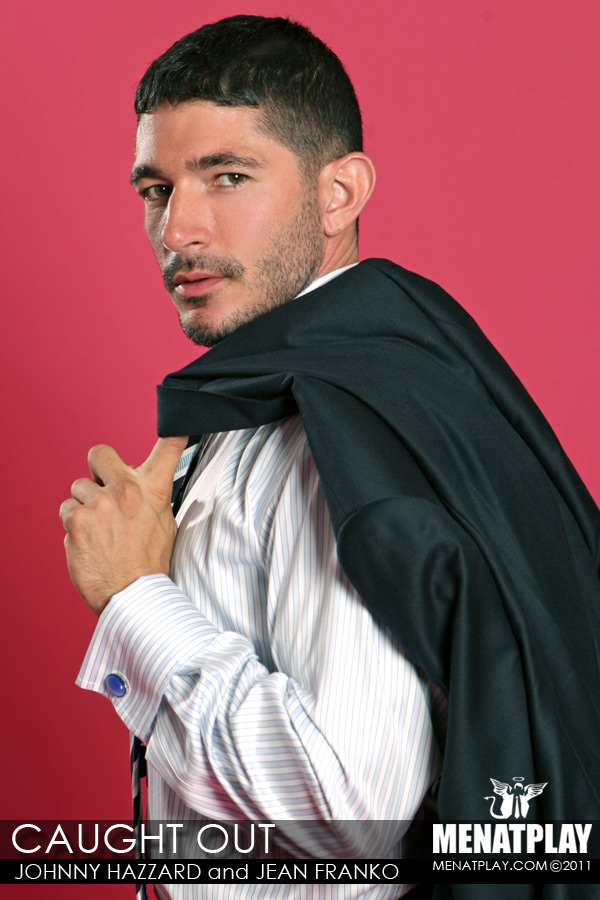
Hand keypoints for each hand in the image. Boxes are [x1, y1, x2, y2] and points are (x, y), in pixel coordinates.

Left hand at [59, 435, 187, 615]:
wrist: (133, 597)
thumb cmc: (149, 563)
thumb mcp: (166, 524)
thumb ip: (152, 497)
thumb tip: (145, 482)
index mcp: (152, 490)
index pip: (168, 450)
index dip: (175, 432)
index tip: (179, 422)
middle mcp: (125, 491)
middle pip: (99, 453)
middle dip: (98, 468)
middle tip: (104, 489)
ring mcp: (99, 505)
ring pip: (78, 487)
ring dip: (85, 504)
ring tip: (99, 527)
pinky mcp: (76, 522)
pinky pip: (67, 510)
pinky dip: (74, 524)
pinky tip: (89, 540)